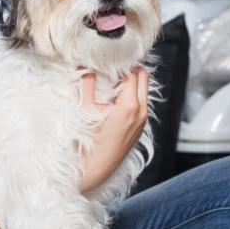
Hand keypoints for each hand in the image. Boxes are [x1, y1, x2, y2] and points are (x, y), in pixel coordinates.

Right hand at [78, 68, 148, 192]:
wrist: (95, 170)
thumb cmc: (89, 143)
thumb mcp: (85, 110)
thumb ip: (87, 85)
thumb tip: (86, 68)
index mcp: (130, 105)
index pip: (132, 72)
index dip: (121, 63)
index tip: (109, 58)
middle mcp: (141, 112)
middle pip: (143, 77)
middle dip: (130, 68)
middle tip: (113, 65)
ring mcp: (142, 120)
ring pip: (144, 90)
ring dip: (132, 81)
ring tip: (113, 79)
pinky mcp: (140, 128)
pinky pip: (141, 103)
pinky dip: (132, 94)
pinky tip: (115, 96)